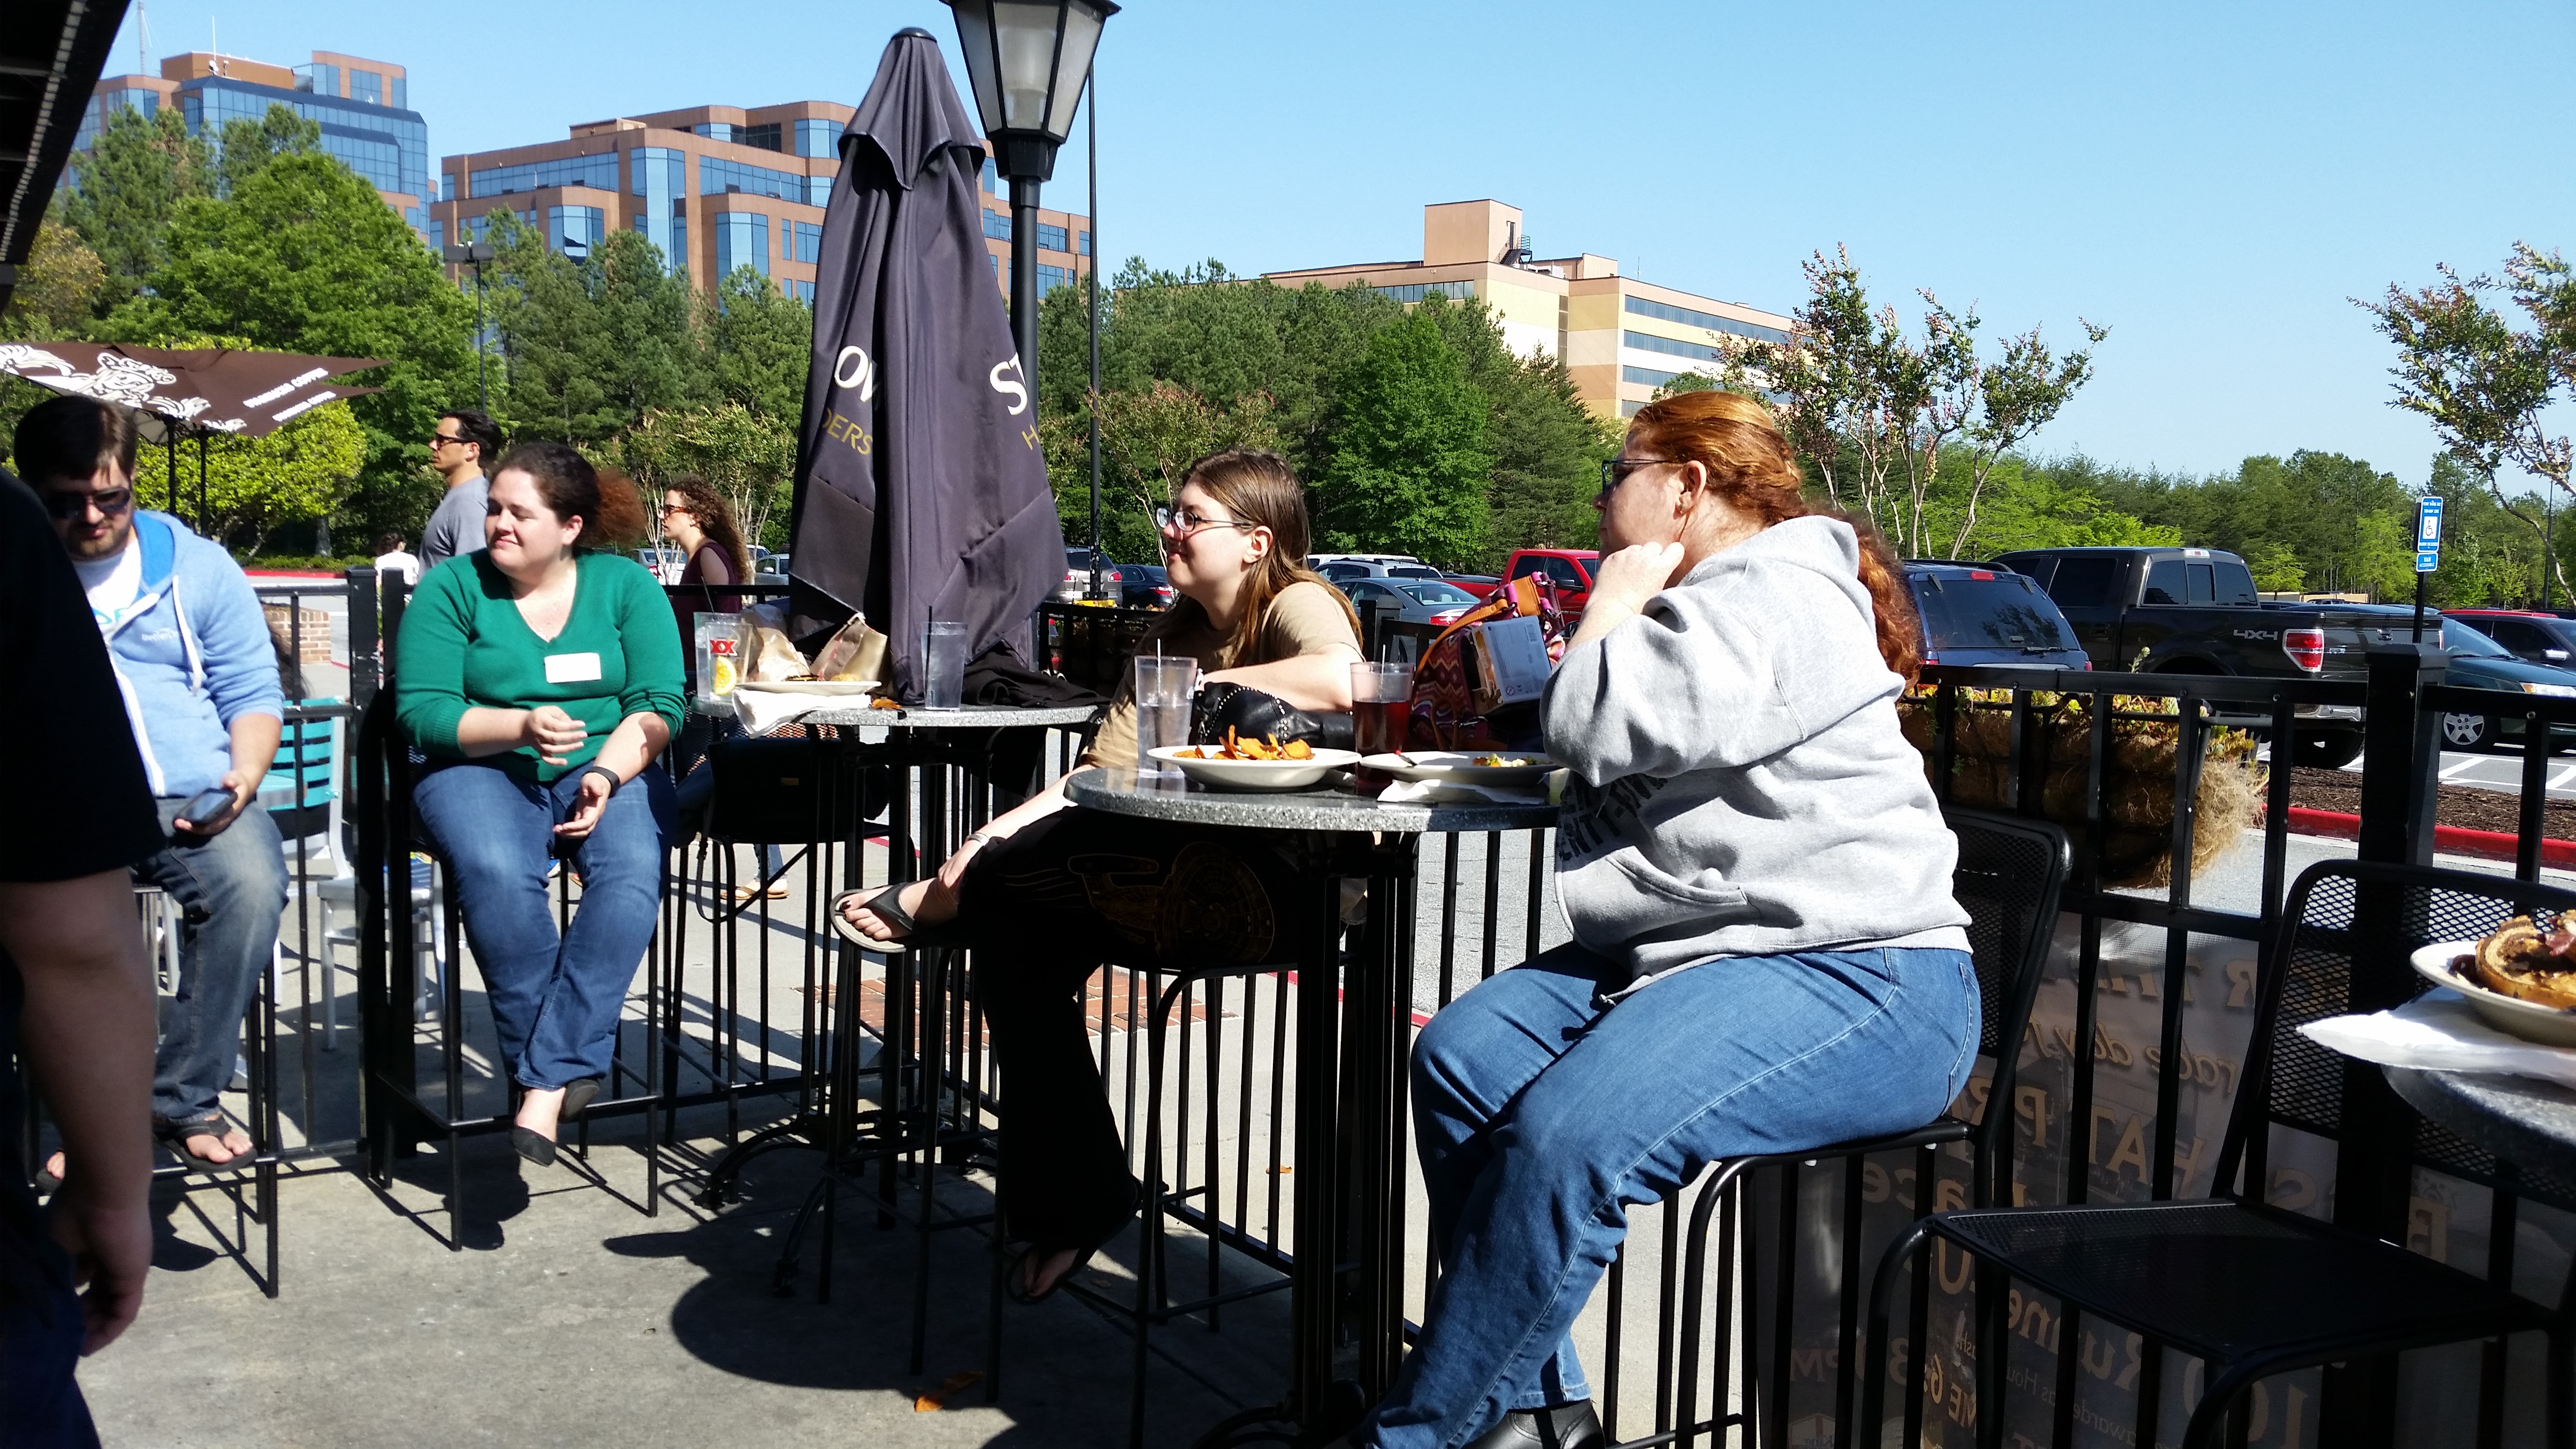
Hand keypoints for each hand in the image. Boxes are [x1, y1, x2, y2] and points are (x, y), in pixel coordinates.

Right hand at [48, 1182, 148, 1353]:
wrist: (103, 1193)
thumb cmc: (72, 1213)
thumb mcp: (55, 1248)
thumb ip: (57, 1272)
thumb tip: (55, 1298)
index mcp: (92, 1249)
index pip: (84, 1282)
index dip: (69, 1302)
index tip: (52, 1321)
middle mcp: (112, 1260)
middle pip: (98, 1297)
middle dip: (80, 1320)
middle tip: (61, 1341)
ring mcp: (125, 1269)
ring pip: (110, 1308)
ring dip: (93, 1330)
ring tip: (72, 1348)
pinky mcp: (134, 1278)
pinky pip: (124, 1312)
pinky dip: (108, 1331)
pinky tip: (89, 1346)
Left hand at [170, 770, 252, 837]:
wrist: (242, 785)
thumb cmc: (237, 781)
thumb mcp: (236, 778)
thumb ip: (232, 780)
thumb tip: (228, 783)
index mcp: (232, 810)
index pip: (219, 821)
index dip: (206, 824)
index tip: (191, 822)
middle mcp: (227, 818)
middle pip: (210, 828)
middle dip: (194, 828)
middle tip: (178, 823)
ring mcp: (221, 819)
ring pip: (207, 828)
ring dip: (192, 828)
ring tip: (177, 823)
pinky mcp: (216, 817)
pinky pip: (205, 825)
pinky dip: (194, 825)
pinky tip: (183, 821)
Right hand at [521, 705, 587, 765]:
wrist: (523, 727)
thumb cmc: (541, 716)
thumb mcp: (549, 710)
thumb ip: (560, 715)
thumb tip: (571, 723)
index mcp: (540, 721)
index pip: (556, 726)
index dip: (570, 726)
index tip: (582, 724)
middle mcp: (538, 734)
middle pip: (555, 738)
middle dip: (571, 737)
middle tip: (585, 734)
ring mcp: (538, 744)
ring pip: (552, 750)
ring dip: (567, 749)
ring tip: (581, 744)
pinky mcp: (539, 751)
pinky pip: (546, 759)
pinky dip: (554, 762)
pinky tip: (565, 762)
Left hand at [552, 771, 613, 840]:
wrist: (598, 782)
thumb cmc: (594, 781)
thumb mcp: (594, 781)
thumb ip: (595, 787)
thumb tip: (599, 794)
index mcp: (596, 810)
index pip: (587, 823)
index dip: (576, 827)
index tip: (564, 826)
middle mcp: (593, 817)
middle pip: (584, 831)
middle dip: (570, 833)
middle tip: (556, 830)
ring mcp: (588, 818)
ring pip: (580, 832)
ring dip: (568, 833)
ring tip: (555, 830)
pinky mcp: (582, 816)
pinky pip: (576, 828)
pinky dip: (568, 830)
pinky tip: (559, 829)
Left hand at [1590, 541, 1686, 615]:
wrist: (1610, 610)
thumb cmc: (1635, 610)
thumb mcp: (1658, 594)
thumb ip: (1662, 578)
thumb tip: (1662, 573)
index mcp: (1661, 567)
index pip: (1676, 549)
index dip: (1672, 556)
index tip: (1668, 562)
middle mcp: (1645, 556)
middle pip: (1655, 546)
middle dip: (1653, 555)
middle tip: (1647, 570)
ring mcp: (1627, 554)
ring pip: (1637, 548)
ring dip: (1636, 556)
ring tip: (1630, 572)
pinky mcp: (1612, 556)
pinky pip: (1621, 553)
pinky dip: (1621, 560)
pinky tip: (1618, 574)